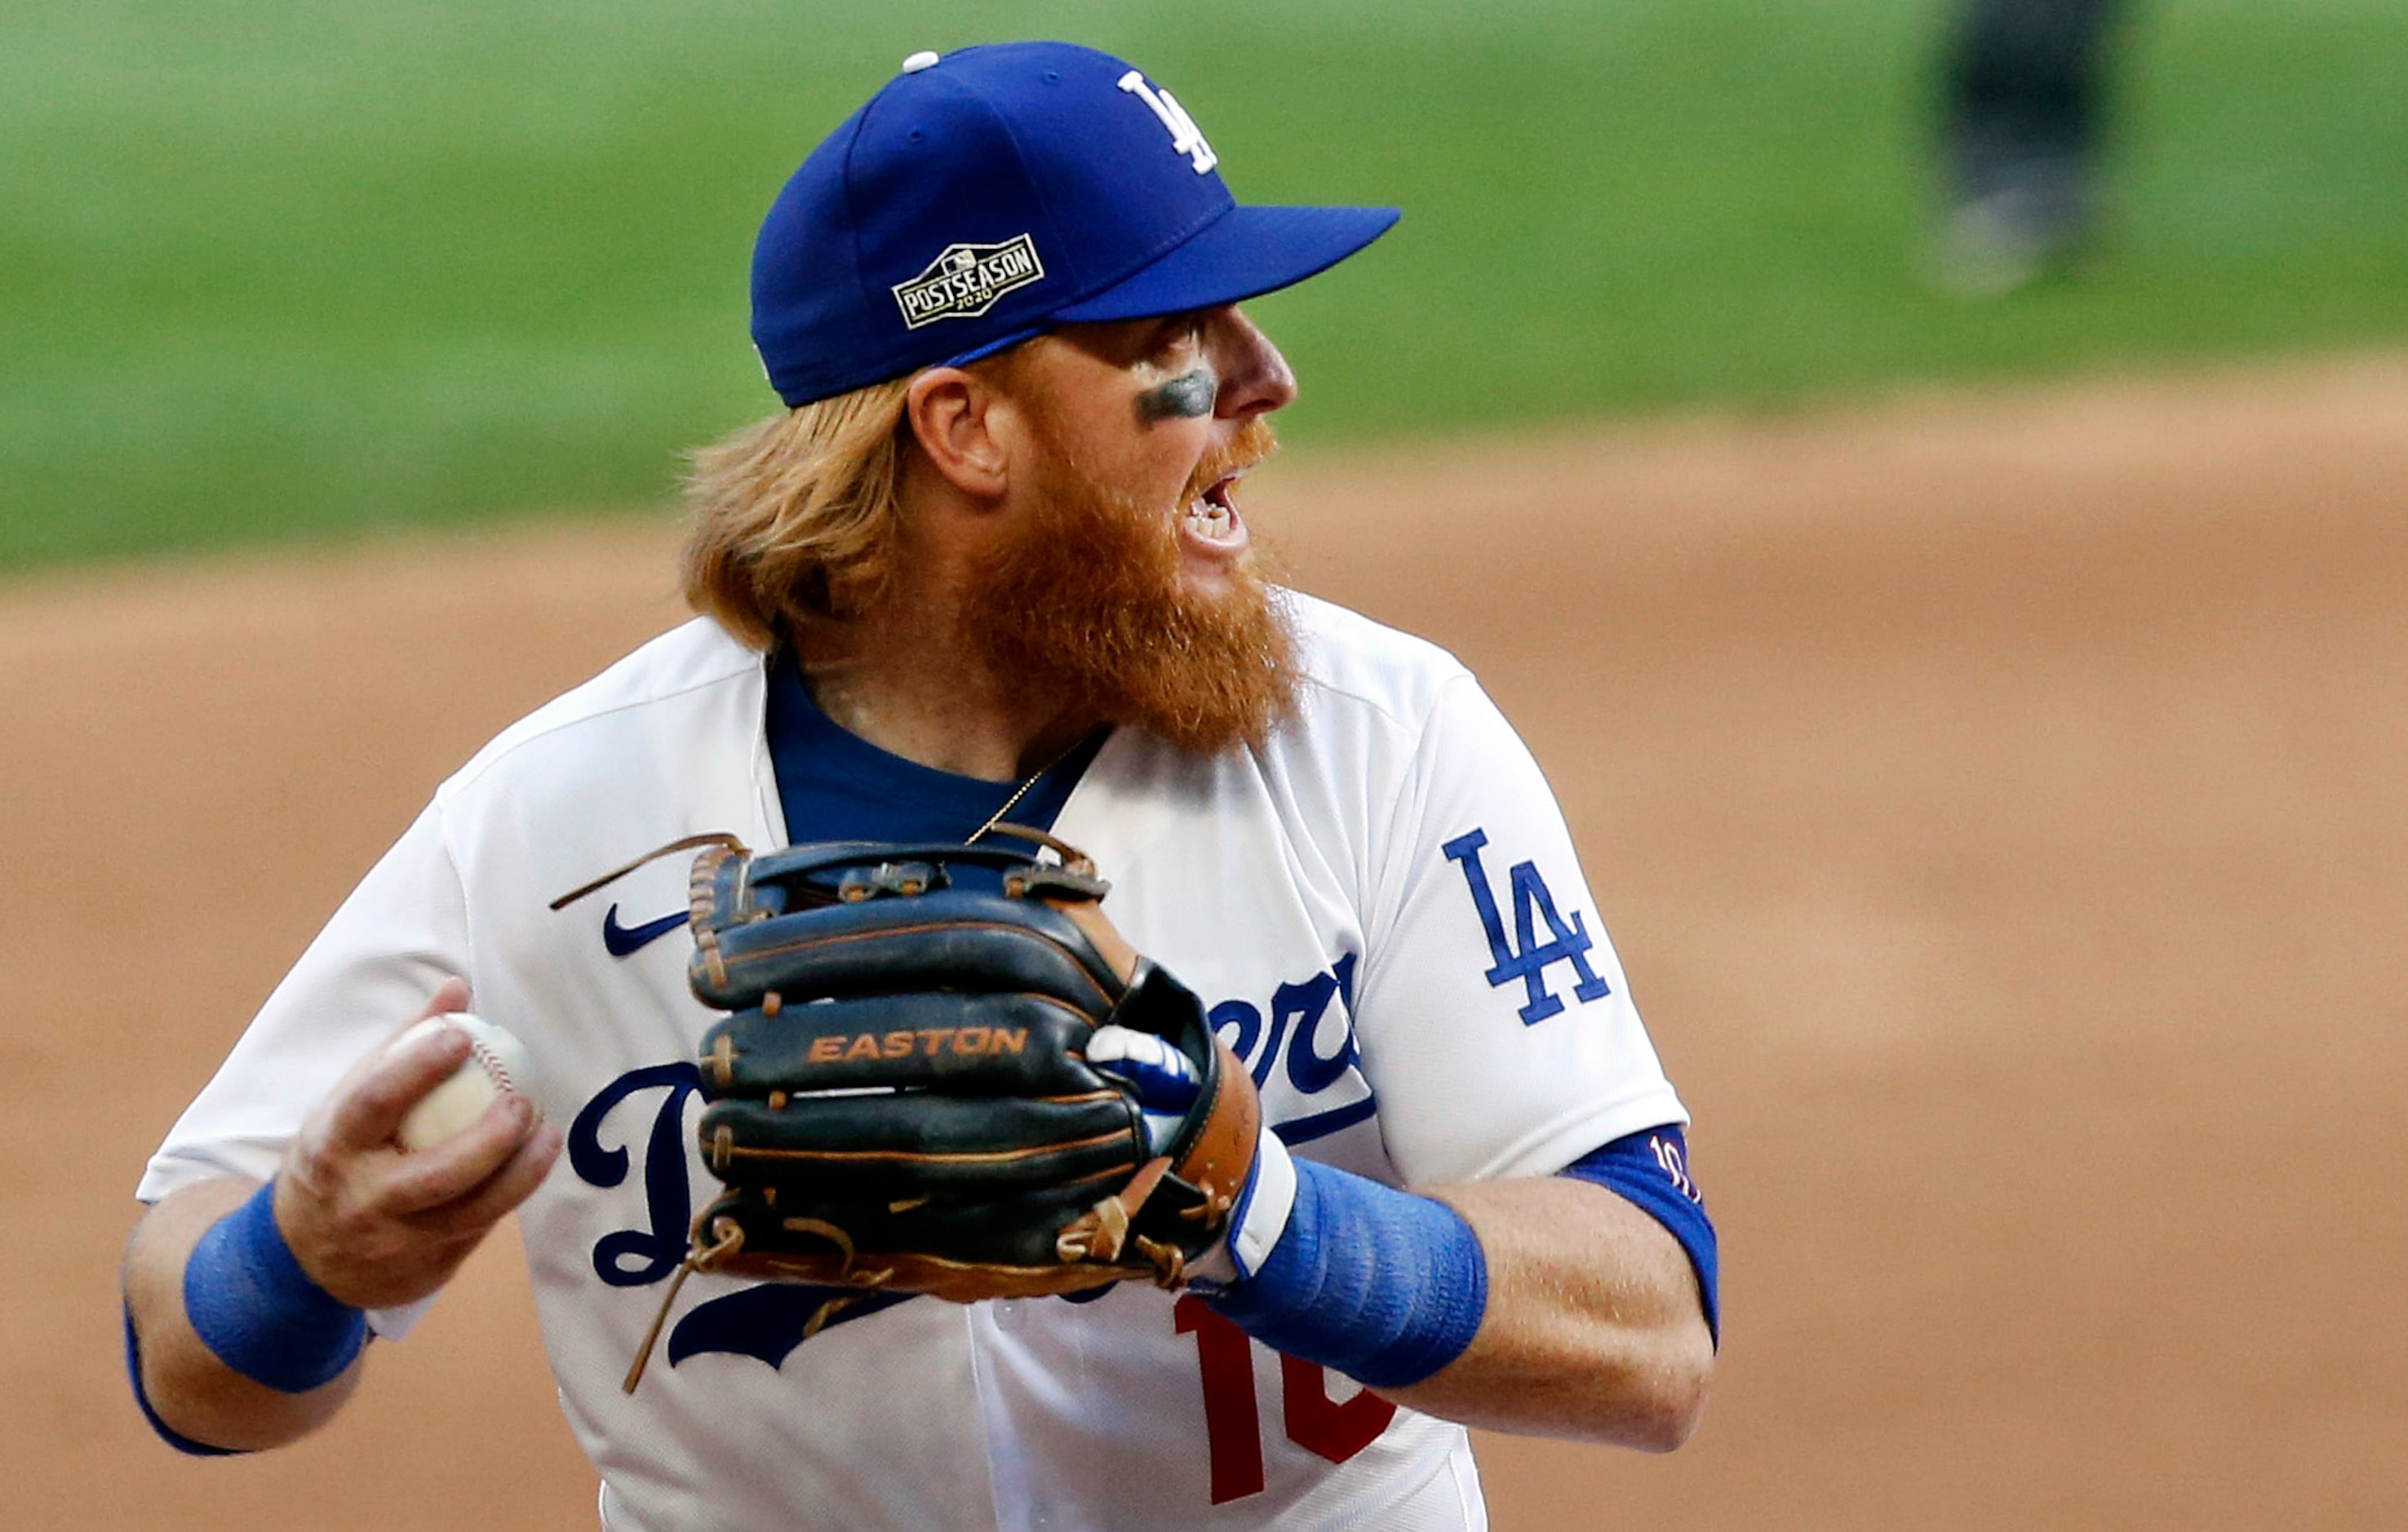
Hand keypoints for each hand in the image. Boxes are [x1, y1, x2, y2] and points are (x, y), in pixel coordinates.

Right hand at [273, 979, 562, 1308]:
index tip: (462, 1036)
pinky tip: (526, 1167)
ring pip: (472, 1213)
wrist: (300, 1257)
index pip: (374, 1101)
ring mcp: (394, 1244)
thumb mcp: (349, 1101)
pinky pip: (475, 1231)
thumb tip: (459, 987)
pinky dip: (503, 1197)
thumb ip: (404, 1044)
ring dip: (521, 1174)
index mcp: (334, 1146)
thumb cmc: (339, 1155)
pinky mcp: (424, 1271)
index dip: (418, 1066)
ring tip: (549, 1136)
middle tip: (525, 1102)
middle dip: (490, 1139)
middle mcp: (361, 1200)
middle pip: (438, 1173)